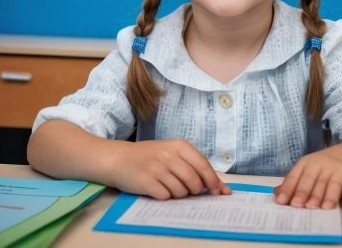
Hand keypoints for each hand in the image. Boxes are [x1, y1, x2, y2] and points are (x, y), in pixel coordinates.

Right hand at [109, 139, 231, 199]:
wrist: (119, 158)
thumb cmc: (150, 156)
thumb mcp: (172, 153)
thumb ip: (194, 166)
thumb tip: (221, 187)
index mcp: (179, 145)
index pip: (203, 165)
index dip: (213, 180)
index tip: (218, 191)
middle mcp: (169, 155)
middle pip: (194, 181)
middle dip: (195, 190)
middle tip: (187, 189)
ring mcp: (157, 168)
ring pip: (181, 191)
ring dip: (179, 194)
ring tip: (169, 185)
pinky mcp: (146, 182)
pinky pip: (166, 196)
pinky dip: (165, 196)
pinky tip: (158, 189)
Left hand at [273, 150, 341, 208]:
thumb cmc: (323, 168)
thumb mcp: (307, 170)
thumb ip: (294, 182)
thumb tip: (276, 194)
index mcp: (307, 163)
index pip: (295, 175)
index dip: (288, 188)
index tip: (282, 201)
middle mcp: (322, 164)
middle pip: (312, 180)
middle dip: (305, 192)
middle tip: (300, 205)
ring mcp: (338, 170)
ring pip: (331, 185)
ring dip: (327, 196)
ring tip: (322, 208)